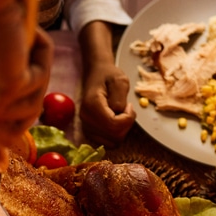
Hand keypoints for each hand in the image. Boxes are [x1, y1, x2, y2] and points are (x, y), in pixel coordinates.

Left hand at [0, 0, 50, 167]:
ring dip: (35, 70)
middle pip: (11, 132)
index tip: (3, 164)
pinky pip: (41, 82)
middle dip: (28, 99)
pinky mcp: (5, 95)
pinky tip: (20, 33)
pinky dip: (40, 54)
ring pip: (32, 108)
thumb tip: (5, 119)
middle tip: (32, 65)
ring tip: (15, 37)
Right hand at [79, 21, 134, 145]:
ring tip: (120, 115)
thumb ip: (120, 98)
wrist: (96, 74)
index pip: (114, 125)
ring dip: (121, 130)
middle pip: (114, 135)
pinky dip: (115, 134)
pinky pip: (107, 142)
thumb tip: (119, 113)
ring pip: (111, 141)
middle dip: (126, 124)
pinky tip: (115, 121)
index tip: (130, 106)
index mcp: (92, 105)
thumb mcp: (120, 80)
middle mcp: (86, 119)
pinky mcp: (89, 131)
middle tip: (126, 109)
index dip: (128, 118)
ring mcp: (86, 126)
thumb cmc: (109, 75)